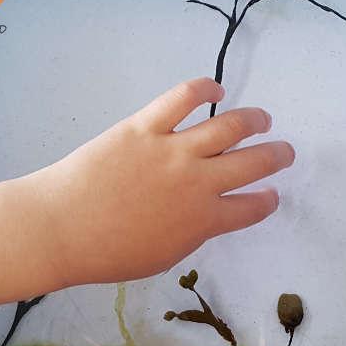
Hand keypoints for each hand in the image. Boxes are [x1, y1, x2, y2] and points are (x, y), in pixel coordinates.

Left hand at [34, 78, 293, 285]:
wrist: (61, 229)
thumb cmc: (107, 254)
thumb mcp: (162, 257)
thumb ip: (191, 234)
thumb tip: (204, 216)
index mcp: (204, 221)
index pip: (251, 208)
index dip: (267, 200)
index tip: (272, 194)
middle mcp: (199, 183)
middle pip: (253, 163)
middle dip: (276, 156)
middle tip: (285, 151)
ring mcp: (174, 150)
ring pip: (229, 126)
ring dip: (254, 120)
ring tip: (262, 119)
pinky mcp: (147, 126)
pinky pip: (183, 98)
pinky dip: (205, 88)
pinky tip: (215, 89)